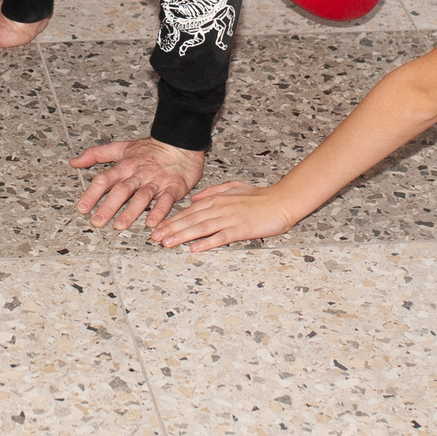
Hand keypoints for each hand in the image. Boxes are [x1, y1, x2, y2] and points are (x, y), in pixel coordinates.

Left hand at [70, 138, 206, 229]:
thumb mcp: (121, 147)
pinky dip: (159, 212)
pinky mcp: (173, 187)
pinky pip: (166, 201)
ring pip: (141, 197)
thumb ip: (96, 154)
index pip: (105, 179)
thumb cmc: (151, 149)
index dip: (92, 193)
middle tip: (97, 221)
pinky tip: (152, 223)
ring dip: (130, 212)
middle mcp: (139, 174)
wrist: (180, 143)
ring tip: (120, 225)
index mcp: (125, 165)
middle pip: (121, 190)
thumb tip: (74, 161)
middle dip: (108, 206)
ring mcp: (156, 181)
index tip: (82, 207)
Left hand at [150, 179, 308, 251]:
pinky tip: (195, 248)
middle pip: (190, 220)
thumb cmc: (260, 196)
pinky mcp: (241, 230)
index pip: (189, 211)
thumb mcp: (234, 187)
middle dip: (170, 229)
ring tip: (167, 243)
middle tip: (154, 238)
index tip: (158, 227)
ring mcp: (229, 219)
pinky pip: (220, 237)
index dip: (172, 220)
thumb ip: (213, 192)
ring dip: (182, 236)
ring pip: (200, 228)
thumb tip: (194, 199)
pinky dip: (207, 242)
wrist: (282, 201)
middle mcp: (219, 208)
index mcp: (217, 199)